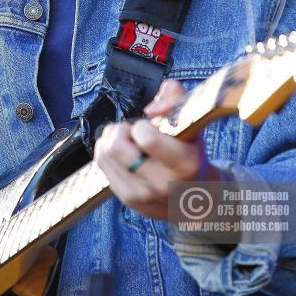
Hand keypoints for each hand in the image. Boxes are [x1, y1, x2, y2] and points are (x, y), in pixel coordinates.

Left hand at [94, 79, 220, 220]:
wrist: (193, 195)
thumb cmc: (190, 152)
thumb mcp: (190, 120)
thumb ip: (174, 96)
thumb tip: (151, 109)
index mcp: (184, 164)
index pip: (146, 139)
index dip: (142, 127)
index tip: (150, 128)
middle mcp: (163, 183)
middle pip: (116, 147)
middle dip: (122, 131)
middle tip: (134, 132)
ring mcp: (143, 195)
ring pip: (105, 154)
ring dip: (112, 140)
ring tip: (128, 141)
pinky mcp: (128, 198)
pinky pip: (101, 164)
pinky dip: (107, 151)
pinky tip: (123, 152)